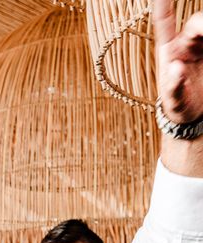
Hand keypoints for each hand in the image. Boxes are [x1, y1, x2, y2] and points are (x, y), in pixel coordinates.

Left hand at [154, 0, 202, 123]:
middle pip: (196, 23)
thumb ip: (173, 86)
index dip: (163, 5)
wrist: (193, 112)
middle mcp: (186, 43)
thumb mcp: (173, 100)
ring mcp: (202, 46)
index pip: (164, 23)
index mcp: (169, 51)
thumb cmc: (178, 103)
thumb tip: (175, 67)